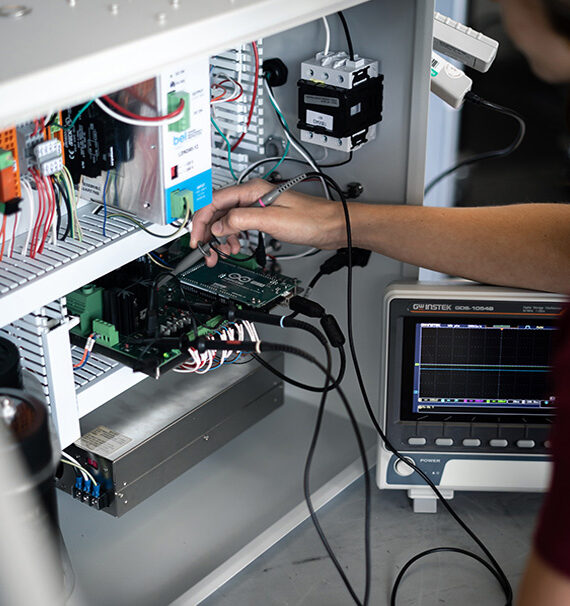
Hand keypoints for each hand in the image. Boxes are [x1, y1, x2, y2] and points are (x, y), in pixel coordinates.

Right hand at [190, 179, 345, 265]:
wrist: (332, 226)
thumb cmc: (311, 220)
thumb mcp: (272, 220)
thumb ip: (242, 221)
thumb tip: (219, 226)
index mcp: (252, 191)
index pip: (214, 202)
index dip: (202, 221)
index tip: (197, 239)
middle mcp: (253, 195)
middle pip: (218, 211)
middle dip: (209, 231)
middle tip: (206, 251)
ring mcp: (258, 206)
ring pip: (228, 219)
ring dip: (221, 237)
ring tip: (223, 252)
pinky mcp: (264, 216)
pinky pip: (240, 225)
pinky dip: (234, 237)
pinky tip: (236, 246)